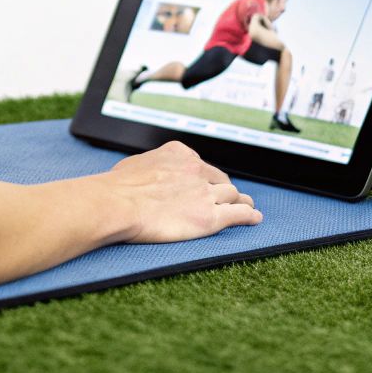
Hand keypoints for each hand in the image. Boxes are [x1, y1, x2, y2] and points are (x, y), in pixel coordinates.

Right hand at [103, 141, 261, 242]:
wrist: (118, 204)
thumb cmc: (117, 187)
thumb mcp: (135, 164)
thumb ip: (151, 167)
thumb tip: (146, 173)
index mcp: (179, 154)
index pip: (201, 165)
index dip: (205, 178)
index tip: (206, 184)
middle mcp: (196, 170)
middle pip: (220, 180)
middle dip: (224, 189)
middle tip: (227, 198)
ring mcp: (205, 194)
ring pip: (232, 195)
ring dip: (240, 201)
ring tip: (247, 206)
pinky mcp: (210, 218)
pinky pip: (238, 214)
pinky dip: (249, 215)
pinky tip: (254, 218)